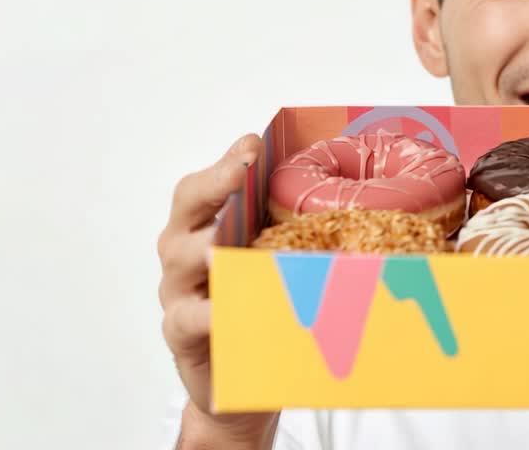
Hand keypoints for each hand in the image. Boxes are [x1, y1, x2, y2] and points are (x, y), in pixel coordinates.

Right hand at [157, 134, 276, 447]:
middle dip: (215, 188)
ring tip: (229, 248)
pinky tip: (234, 309)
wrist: (232, 385)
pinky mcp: (180, 332)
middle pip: (188, 210)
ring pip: (186, 259)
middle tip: (241, 175)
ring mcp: (177, 291)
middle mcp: (183, 251)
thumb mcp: (270, 260)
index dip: (226, 162)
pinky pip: (191, 317)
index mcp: (204, 225)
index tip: (252, 144)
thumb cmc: (256, 307)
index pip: (204, 185)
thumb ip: (287, 226)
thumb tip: (350, 190)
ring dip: (211, 251)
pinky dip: (212, 312)